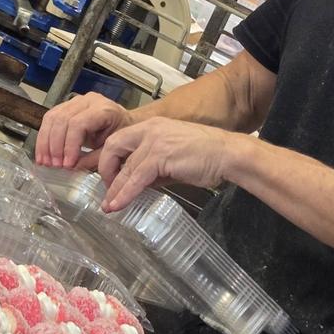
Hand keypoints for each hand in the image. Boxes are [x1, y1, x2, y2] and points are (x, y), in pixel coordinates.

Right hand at [35, 92, 134, 168]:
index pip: (79, 124)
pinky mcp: (67, 106)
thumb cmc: (121, 135)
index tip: (67, 164)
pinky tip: (44, 153)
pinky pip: (50, 118)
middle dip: (55, 146)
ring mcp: (76, 101)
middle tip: (54, 165)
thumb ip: (93, 159)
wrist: (124, 123)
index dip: (69, 145)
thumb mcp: (111, 149)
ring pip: (52, 117)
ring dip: (46, 142)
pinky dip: (44, 137)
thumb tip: (72, 167)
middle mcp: (88, 101)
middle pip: (62, 120)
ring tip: (45, 162)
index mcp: (104, 110)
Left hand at [97, 117, 236, 211]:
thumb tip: (136, 186)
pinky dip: (125, 193)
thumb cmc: (205, 156)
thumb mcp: (171, 159)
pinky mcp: (161, 155)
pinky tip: (118, 204)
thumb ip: (152, 169)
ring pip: (124, 166)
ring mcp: (155, 141)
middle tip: (107, 190)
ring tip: (108, 206)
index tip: (110, 180)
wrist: (228, 154)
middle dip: (105, 170)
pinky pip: (136, 177)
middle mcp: (150, 129)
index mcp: (151, 127)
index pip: (119, 140)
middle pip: (113, 146)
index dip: (109, 161)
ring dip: (114, 189)